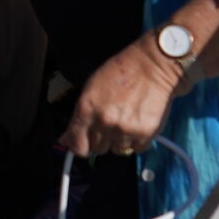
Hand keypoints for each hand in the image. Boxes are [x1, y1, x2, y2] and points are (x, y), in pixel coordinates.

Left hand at [61, 36, 183, 158]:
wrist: (152, 68)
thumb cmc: (120, 73)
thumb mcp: (91, 88)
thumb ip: (79, 116)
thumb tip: (66, 140)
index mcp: (87, 108)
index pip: (77, 143)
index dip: (78, 146)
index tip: (82, 145)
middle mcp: (104, 122)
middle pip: (97, 149)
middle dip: (100, 139)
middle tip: (108, 124)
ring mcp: (125, 130)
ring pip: (117, 150)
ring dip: (119, 140)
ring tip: (125, 120)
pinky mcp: (145, 135)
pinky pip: (136, 149)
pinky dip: (136, 141)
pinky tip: (137, 123)